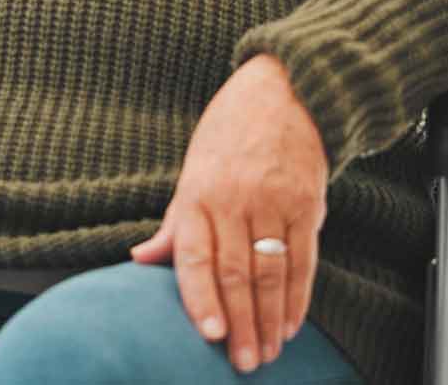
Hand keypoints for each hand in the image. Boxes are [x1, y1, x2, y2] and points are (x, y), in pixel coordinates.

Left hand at [129, 54, 328, 373]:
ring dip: (269, 320)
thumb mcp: (192, 168)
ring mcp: (274, 202)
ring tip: (265, 353)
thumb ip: (174, 221)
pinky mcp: (307, 204)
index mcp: (198, 193)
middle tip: (241, 363)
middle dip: (239, 324)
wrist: (285, 91)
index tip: (207, 334)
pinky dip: (298, 297)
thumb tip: (140, 259)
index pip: (194, 253)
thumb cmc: (230, 132)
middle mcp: (235, 199)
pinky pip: (304, 259)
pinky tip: (290, 324)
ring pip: (271, 272)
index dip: (200, 295)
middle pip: (236, 272)